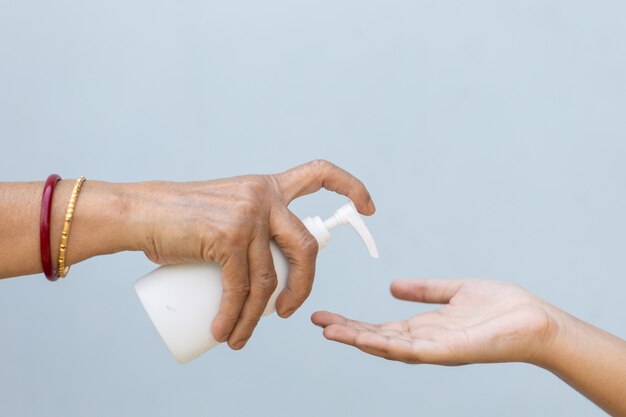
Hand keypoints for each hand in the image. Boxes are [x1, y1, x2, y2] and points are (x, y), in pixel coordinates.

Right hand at [132, 160, 374, 349]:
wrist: (139, 212)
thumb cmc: (179, 220)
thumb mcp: (225, 216)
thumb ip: (249, 236)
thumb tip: (262, 282)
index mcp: (268, 187)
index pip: (318, 174)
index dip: (350, 187)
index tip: (368, 207)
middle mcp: (264, 196)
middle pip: (307, 247)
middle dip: (304, 286)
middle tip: (287, 312)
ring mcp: (248, 215)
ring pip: (269, 279)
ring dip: (256, 318)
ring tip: (241, 338)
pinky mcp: (228, 236)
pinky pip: (242, 287)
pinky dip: (235, 317)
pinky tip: (225, 333)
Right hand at [312, 279, 559, 364]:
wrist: (536, 321)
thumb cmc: (501, 308)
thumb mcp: (454, 292)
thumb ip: (426, 291)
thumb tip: (393, 287)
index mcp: (425, 328)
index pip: (381, 328)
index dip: (353, 323)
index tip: (326, 316)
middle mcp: (425, 342)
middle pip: (378, 339)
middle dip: (347, 332)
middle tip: (317, 322)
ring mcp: (436, 349)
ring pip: (390, 347)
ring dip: (359, 340)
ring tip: (331, 332)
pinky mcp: (451, 351)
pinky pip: (415, 351)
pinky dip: (388, 347)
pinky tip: (367, 340)